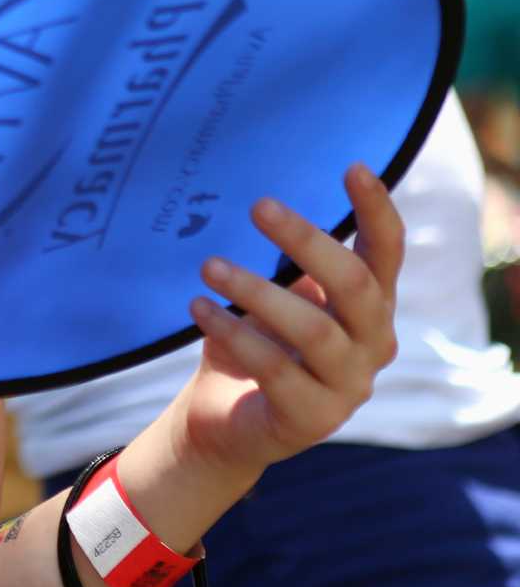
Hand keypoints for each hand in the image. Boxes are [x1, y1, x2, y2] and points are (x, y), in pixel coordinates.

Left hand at [173, 165, 401, 478]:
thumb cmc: (254, 340)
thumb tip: (261, 194)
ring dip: (257, 291)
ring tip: (208, 265)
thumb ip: (285, 260)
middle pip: (355, 285)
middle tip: (258, 205)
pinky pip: (275, 370)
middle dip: (307, 241)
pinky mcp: (312, 418)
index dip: (377, 210)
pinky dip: (234, 333)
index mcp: (369, 305)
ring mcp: (348, 386)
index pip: (386, 252)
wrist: (226, 420)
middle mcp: (373, 344)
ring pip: (314, 330)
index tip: (352, 166)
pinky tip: (198, 308)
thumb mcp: (274, 293)